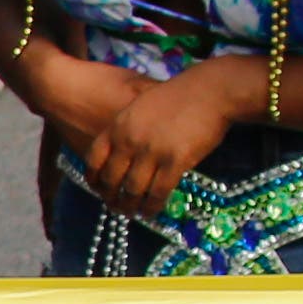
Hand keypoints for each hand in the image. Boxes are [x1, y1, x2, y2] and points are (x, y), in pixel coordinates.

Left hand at [74, 58, 246, 212]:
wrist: (209, 90)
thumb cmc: (179, 96)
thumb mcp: (141, 105)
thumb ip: (127, 128)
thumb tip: (122, 151)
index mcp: (119, 125)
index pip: (94, 159)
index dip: (93, 178)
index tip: (98, 189)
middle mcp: (130, 140)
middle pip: (111, 179)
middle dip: (111, 198)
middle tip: (116, 207)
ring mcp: (152, 151)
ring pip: (133, 190)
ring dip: (130, 206)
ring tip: (133, 213)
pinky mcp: (175, 161)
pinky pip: (158, 192)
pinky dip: (152, 206)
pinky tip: (151, 211)